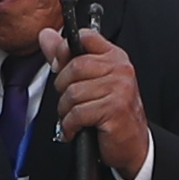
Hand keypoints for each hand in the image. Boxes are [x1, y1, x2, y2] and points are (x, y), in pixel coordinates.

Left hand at [51, 28, 154, 179]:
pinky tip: (76, 129)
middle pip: (74, 67)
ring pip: (73, 92)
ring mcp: (120, 88)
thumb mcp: (90, 80)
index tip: (60, 66)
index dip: (66, 50)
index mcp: (115, 57)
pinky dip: (70, 126)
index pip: (86, 37)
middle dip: (63, 88)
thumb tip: (45, 35)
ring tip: (74, 118)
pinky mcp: (114, 109)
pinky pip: (77, 113)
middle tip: (70, 102)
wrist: (132, 144)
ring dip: (66, 111)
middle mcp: (120, 69)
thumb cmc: (111, 112)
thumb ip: (66, 57)